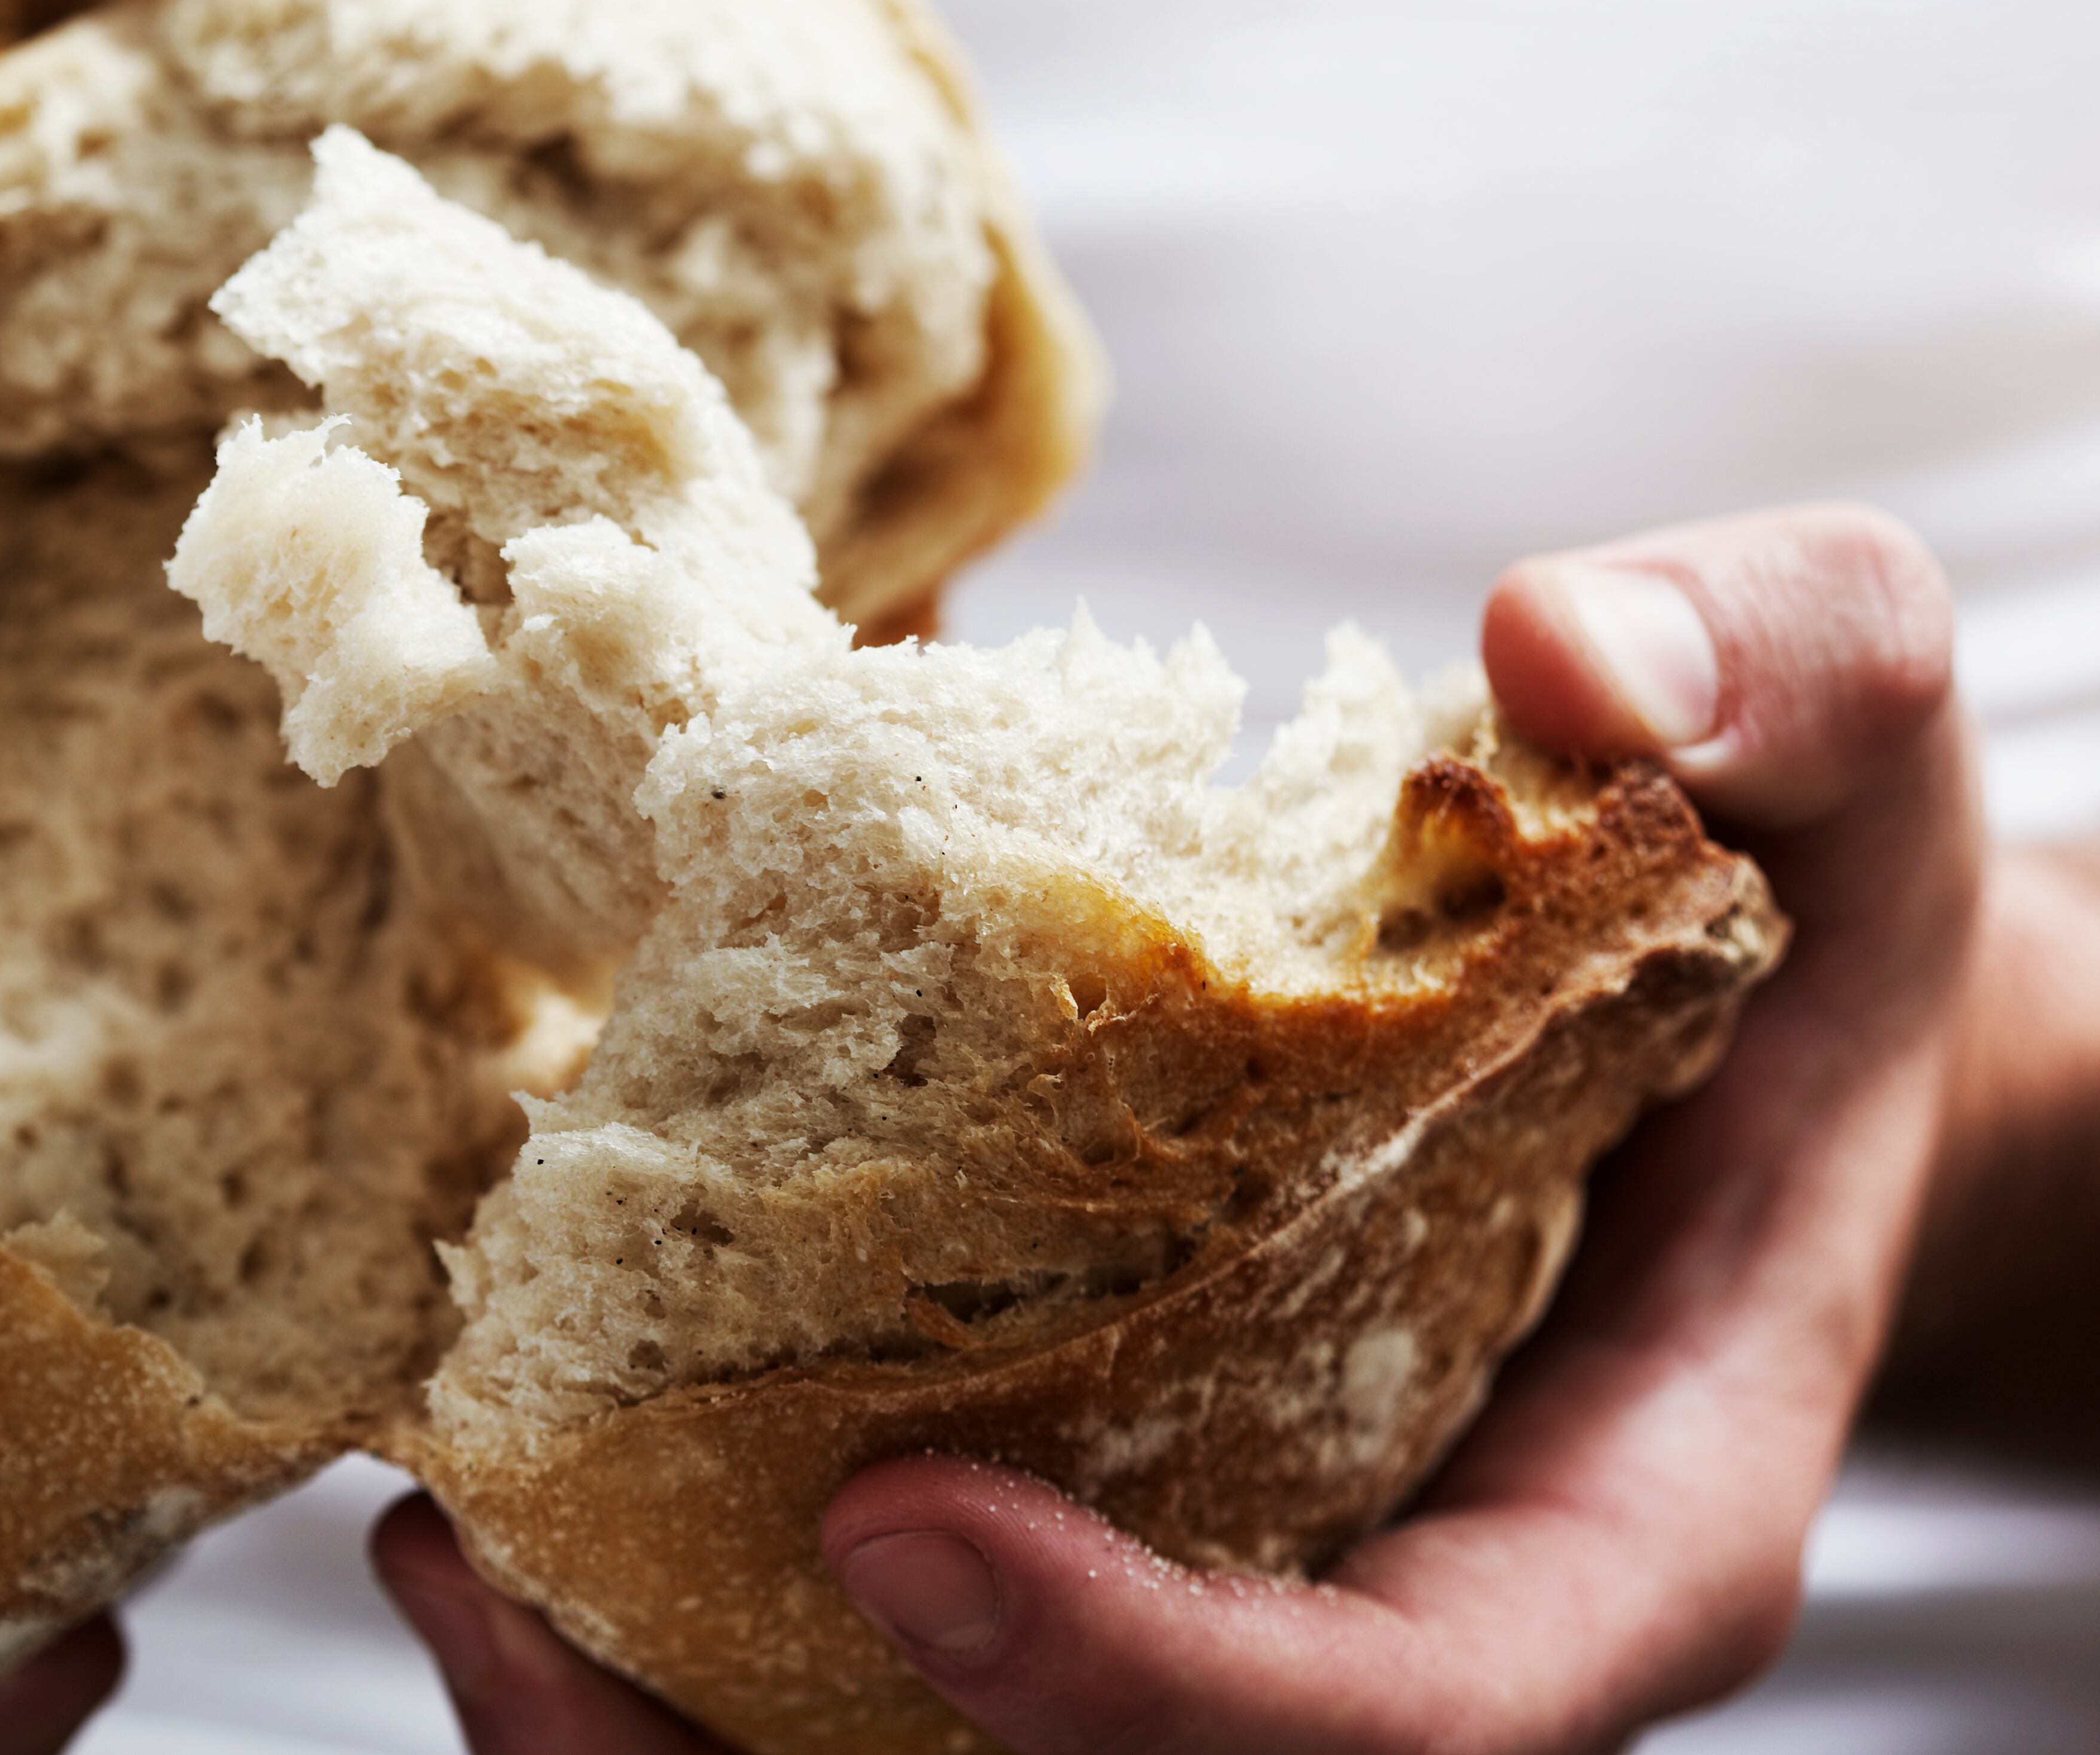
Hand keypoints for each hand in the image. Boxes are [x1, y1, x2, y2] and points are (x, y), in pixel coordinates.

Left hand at [376, 503, 1974, 1754]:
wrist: (1748, 1015)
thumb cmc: (1807, 906)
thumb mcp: (1859, 753)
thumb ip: (1785, 671)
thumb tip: (1568, 646)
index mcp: (1617, 1525)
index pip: (1408, 1714)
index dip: (1155, 1682)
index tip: (900, 1526)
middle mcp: (1409, 1610)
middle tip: (505, 1596)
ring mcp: (1245, 1581)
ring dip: (668, 1715)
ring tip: (436, 1551)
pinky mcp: (1125, 1501)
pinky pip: (882, 1631)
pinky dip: (681, 1583)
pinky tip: (497, 1450)